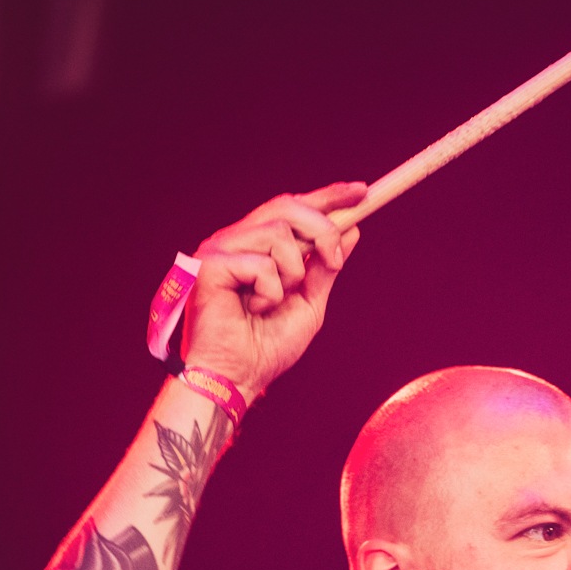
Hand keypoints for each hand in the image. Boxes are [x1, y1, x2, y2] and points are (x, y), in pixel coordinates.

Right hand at [179, 182, 369, 396]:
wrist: (238, 377)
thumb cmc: (266, 347)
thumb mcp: (309, 304)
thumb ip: (325, 268)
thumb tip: (351, 232)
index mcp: (257, 245)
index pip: (293, 208)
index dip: (328, 197)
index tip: (362, 191)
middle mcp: (236, 239)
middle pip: (287, 207)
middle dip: (322, 230)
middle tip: (334, 261)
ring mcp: (219, 249)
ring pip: (278, 233)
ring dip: (292, 273)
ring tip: (274, 303)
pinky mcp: (208, 265)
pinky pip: (261, 265)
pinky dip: (270, 293)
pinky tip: (253, 310)